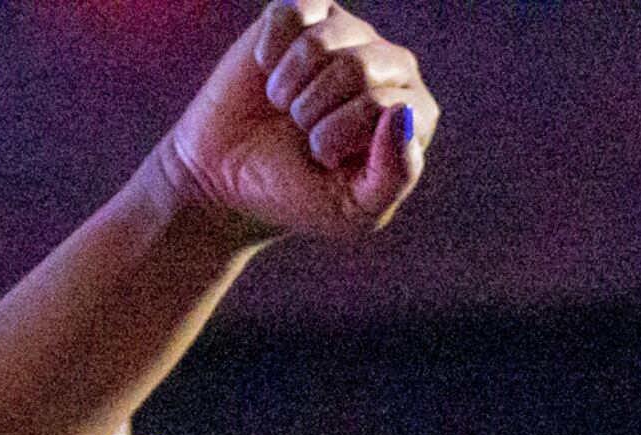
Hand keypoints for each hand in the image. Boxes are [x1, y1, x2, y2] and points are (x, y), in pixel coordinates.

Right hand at [148, 0, 435, 246]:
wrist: (227, 176)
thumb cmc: (296, 194)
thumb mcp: (352, 210)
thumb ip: (394, 175)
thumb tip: (401, 112)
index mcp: (413, 113)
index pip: (389, 106)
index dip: (340, 135)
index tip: (322, 157)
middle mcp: (389, 65)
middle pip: (357, 68)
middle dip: (312, 110)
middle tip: (299, 129)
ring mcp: (348, 34)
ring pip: (320, 41)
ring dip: (288, 85)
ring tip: (284, 105)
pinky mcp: (304, 14)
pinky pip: (290, 14)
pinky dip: (270, 51)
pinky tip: (269, 72)